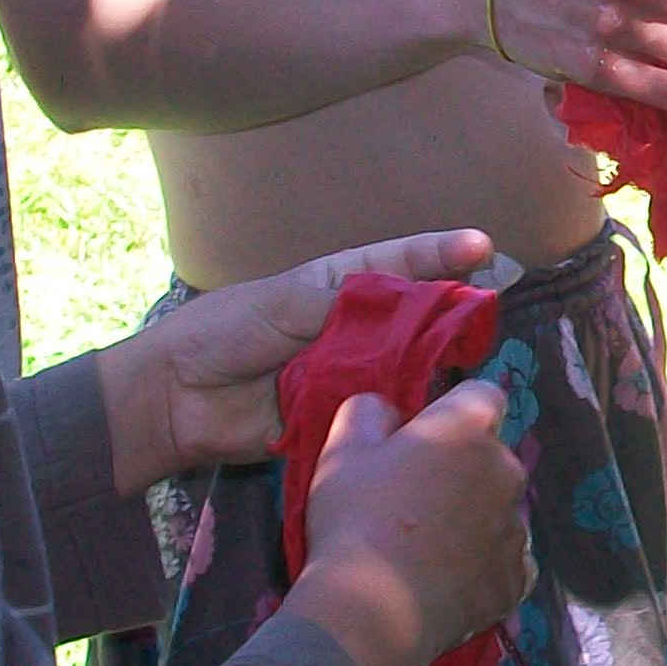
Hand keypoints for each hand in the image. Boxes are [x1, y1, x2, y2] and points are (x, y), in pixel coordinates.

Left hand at [101, 229, 496, 491]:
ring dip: (433, 365)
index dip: (441, 255)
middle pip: (414, 318)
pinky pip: (381, 413)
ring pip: (406, 367)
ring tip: (470, 360)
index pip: (399, 263)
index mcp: (336, 287)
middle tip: (489, 311)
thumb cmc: (223, 333)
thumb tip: (400, 313)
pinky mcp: (341, 417)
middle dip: (451, 313)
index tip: (483, 248)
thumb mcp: (283, 303)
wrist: (177, 399)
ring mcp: (349, 374)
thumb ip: (341, 307)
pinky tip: (433, 408)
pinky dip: (403, 411)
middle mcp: (352, 329)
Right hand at [283, 379, 534, 665]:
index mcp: (470, 429)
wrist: (373, 609)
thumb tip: (390, 412)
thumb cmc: (356, 518)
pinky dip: (485, 567)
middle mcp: (507, 471)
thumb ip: (368, 412)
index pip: (481, 396)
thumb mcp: (343, 450)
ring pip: (499, 511)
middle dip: (462, 470)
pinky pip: (507, 562)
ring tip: (427, 550)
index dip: (452, 413)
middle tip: (413, 501)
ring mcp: (517, 529)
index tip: (421, 440)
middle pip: (490, 457)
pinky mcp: (517, 580)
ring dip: (474, 520)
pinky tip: (451, 580)